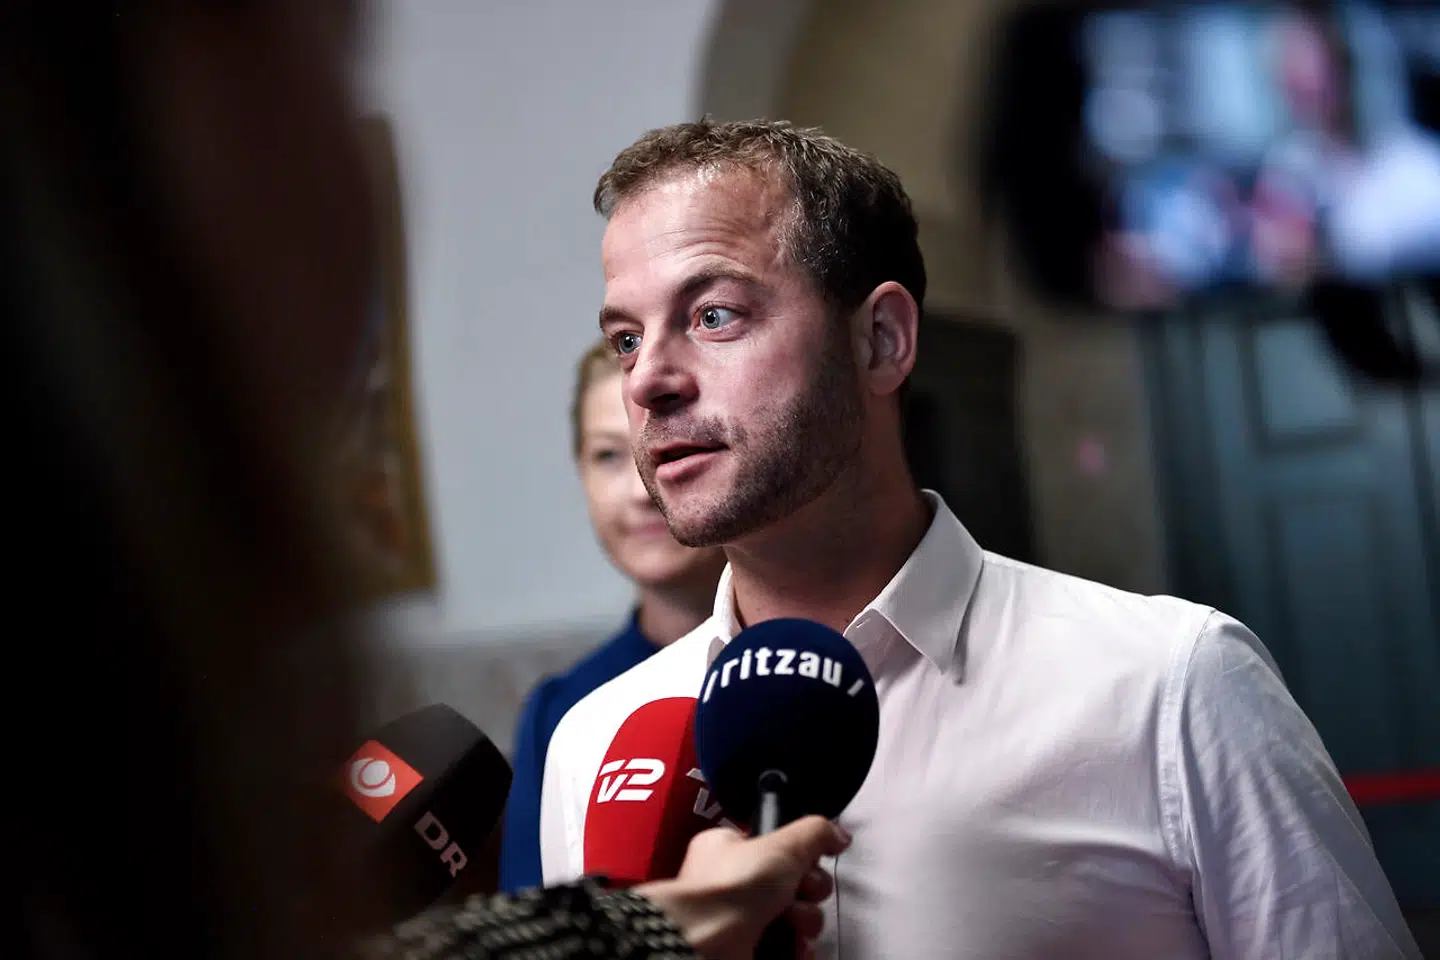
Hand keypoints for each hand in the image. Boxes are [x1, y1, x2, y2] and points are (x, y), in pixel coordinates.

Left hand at [635, 816, 850, 959]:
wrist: (708, 941)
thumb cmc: (726, 890)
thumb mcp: (782, 843)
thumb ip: (815, 832)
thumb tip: (837, 834)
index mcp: (730, 849)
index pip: (779, 848)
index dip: (801, 856)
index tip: (808, 860)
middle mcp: (734, 884)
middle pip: (793, 884)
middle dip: (807, 891)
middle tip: (798, 891)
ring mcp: (742, 920)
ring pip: (795, 917)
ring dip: (805, 920)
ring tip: (792, 921)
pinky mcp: (751, 950)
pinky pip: (788, 947)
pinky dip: (797, 948)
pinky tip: (792, 944)